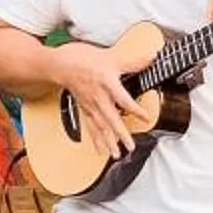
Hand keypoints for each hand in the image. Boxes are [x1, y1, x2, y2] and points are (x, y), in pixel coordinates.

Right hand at [52, 42, 137, 160]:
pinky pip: (91, 127)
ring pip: (100, 127)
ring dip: (108, 142)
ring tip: (116, 155)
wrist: (60, 65)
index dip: (135, 110)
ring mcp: (91, 106)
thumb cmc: (82, 59)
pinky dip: (96, 139)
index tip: (146, 118)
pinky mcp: (85, 109)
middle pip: (111, 120)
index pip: (124, 100)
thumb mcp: (111, 57)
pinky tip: (101, 149)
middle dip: (120, 134)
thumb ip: (133, 61)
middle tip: (130, 147)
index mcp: (107, 84)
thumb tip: (151, 58)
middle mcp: (99, 98)